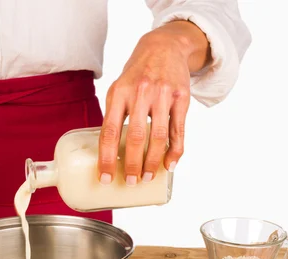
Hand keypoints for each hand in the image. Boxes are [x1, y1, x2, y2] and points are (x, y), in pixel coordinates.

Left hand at [98, 21, 210, 184]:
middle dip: (132, 164)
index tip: (105, 177)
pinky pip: (178, 131)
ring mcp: (163, 95)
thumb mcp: (119, 89)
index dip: (107, 158)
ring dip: (152, 162)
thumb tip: (111, 153)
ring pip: (158, 137)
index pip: (109, 131)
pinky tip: (169, 165)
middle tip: (130, 182)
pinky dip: (175, 152)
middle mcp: (140, 92)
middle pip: (135, 137)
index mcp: (118, 93)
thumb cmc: (137, 75)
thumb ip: (116, 116)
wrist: (164, 46)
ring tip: (147, 177)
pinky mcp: (181, 98)